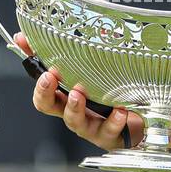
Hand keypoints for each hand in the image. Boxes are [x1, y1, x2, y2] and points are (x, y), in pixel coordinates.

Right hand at [16, 32, 144, 151]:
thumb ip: (67, 54)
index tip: (41, 69)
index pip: (42, 91)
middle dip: (45, 93)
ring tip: (77, 94)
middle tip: (50, 78)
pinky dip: (113, 121)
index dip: (36, 80)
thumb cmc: (109, 96)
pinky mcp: (109, 134)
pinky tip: (119, 111)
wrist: (138, 120)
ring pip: (75, 121)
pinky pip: (108, 130)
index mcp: (65, 97)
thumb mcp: (88, 72)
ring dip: (74, 107)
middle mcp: (74, 112)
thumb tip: (32, 37)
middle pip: (49, 106)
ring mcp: (90, 125)